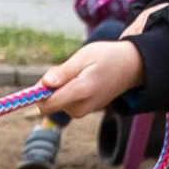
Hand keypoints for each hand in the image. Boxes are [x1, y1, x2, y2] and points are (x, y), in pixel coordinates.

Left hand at [35, 25, 149, 121]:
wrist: (130, 67)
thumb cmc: (106, 57)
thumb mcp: (84, 56)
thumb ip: (64, 72)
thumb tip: (44, 83)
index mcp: (81, 92)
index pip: (48, 104)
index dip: (37, 94)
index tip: (37, 83)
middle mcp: (81, 107)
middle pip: (49, 103)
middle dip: (50, 86)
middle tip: (66, 69)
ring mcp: (82, 112)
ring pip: (56, 102)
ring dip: (59, 88)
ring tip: (78, 73)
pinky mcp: (82, 112)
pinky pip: (64, 102)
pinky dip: (66, 91)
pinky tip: (81, 80)